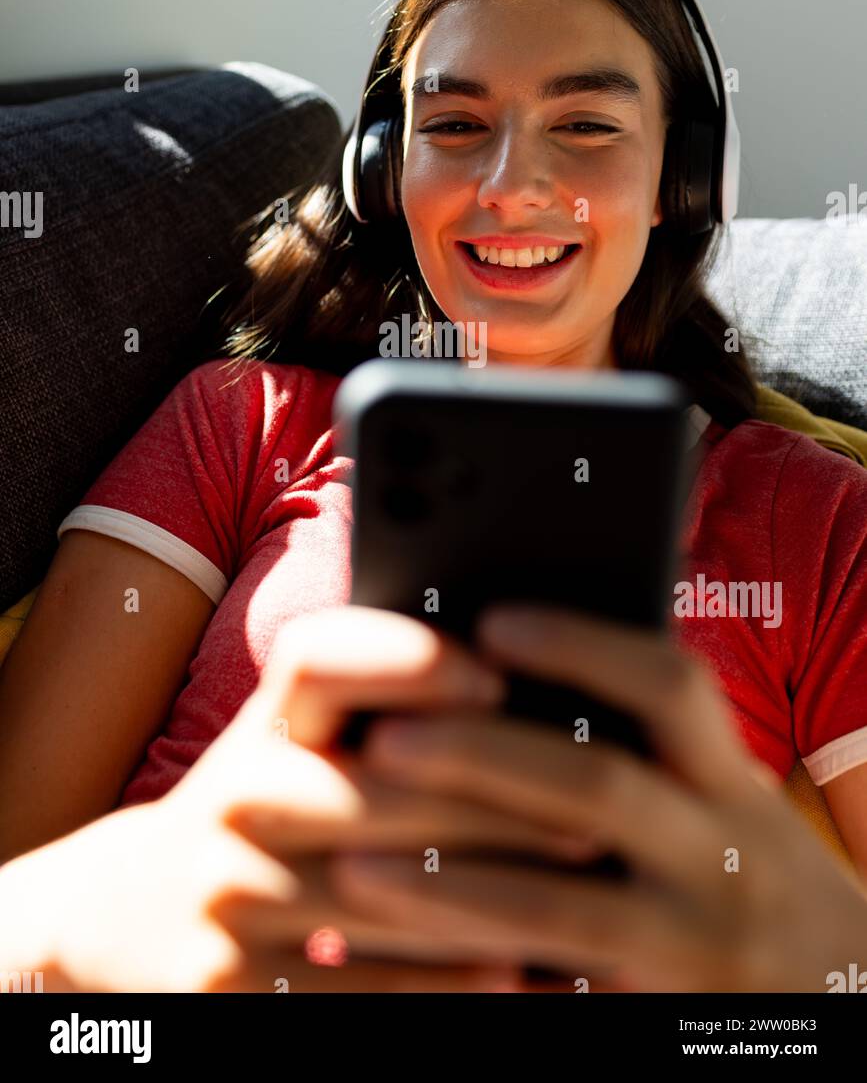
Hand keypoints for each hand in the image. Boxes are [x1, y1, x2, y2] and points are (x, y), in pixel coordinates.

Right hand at [2, 606, 592, 991]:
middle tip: (595, 816)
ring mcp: (225, 894)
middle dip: (497, 803)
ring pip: (382, 895)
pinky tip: (516, 978)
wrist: (127, 919)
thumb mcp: (295, 748)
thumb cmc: (264, 813)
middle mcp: (236, 794)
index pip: (319, 657)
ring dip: (492, 898)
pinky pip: (354, 987)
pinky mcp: (223, 985)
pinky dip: (443, 986)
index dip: (403, 656)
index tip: (494, 675)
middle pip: (379, 788)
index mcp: (265, 723)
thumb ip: (383, 712)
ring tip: (584, 896)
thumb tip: (531, 689)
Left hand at [332, 605, 866, 991]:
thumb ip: (658, 754)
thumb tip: (518, 671)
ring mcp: (694, 949)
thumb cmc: (757, 878)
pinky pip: (554, 999)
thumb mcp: (734, 804)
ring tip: (356, 863)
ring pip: (559, 910)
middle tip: (384, 741)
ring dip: (448, 884)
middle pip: (596, 788)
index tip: (493, 622)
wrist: (849, 1005)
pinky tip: (402, 965)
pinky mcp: (658, 1022)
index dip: (580, 646)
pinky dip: (476, 978)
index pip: (670, 690)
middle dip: (482, 758)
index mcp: (733, 786)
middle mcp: (723, 859)